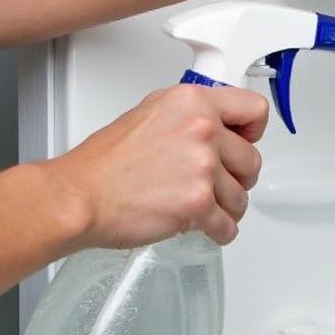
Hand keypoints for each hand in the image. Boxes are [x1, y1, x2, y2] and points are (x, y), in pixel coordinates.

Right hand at [44, 84, 268, 248]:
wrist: (80, 197)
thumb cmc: (106, 162)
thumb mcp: (151, 112)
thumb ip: (190, 114)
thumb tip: (216, 120)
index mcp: (193, 102)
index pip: (254, 110)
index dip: (253, 131)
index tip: (247, 140)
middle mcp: (202, 130)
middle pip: (252, 159)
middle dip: (238, 176)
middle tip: (219, 182)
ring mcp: (202, 167)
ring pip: (242, 195)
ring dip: (227, 206)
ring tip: (206, 205)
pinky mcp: (198, 203)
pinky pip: (229, 225)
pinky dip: (220, 231)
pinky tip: (208, 226)